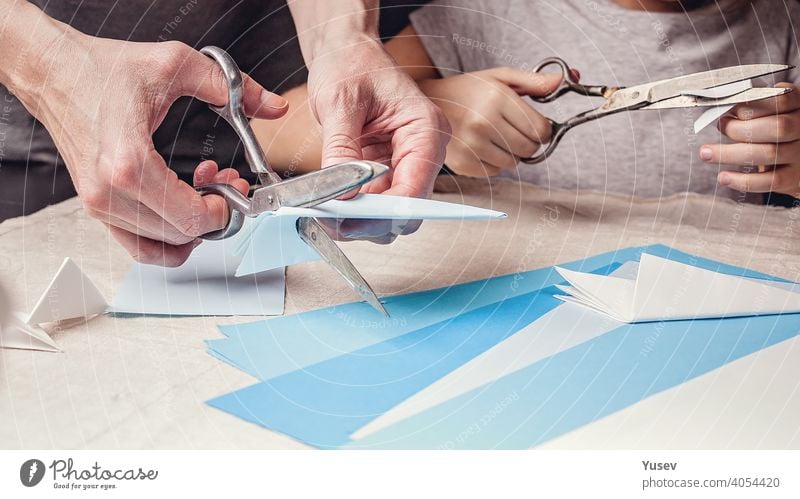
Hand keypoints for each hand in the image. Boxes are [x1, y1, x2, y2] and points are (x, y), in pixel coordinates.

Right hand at [18, 30, 286, 265]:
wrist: (54, 72)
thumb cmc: (102, 70)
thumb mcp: (175, 66)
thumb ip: (232, 88)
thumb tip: (273, 107)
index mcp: (128, 163)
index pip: (191, 218)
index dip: (225, 211)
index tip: (237, 189)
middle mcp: (109, 192)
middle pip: (181, 235)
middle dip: (216, 215)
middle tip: (228, 183)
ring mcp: (99, 204)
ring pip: (163, 245)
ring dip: (194, 224)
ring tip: (205, 185)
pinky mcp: (96, 207)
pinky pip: (140, 245)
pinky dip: (169, 238)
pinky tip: (183, 207)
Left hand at [305, 34, 449, 242]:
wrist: (345, 52)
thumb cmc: (350, 63)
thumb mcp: (340, 102)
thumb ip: (341, 150)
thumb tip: (342, 194)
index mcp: (426, 129)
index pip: (416, 190)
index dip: (384, 213)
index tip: (349, 220)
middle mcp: (424, 150)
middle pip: (407, 211)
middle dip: (370, 222)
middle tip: (330, 221)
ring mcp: (407, 163)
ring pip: (390, 214)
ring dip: (360, 220)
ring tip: (325, 213)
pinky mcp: (388, 170)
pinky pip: (375, 202)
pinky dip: (354, 210)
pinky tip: (330, 205)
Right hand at [418, 67, 561, 176]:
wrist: (427, 103)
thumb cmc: (468, 90)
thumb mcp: (500, 78)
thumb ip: (533, 81)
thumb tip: (565, 79)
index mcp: (497, 99)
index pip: (540, 130)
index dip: (544, 130)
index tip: (538, 127)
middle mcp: (483, 123)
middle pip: (529, 149)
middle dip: (529, 142)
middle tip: (516, 131)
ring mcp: (471, 146)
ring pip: (513, 163)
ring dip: (511, 153)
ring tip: (496, 136)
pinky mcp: (463, 163)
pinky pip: (494, 172)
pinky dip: (493, 162)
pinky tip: (482, 146)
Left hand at [702, 83, 799, 198]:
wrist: (798, 162)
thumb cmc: (776, 133)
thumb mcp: (771, 114)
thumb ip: (753, 109)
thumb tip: (723, 112)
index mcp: (799, 107)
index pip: (782, 100)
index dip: (753, 105)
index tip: (731, 109)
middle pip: (778, 127)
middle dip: (741, 128)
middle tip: (721, 127)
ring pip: (768, 154)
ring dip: (730, 154)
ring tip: (706, 153)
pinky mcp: (794, 179)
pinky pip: (770, 181)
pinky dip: (743, 181)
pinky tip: (724, 177)